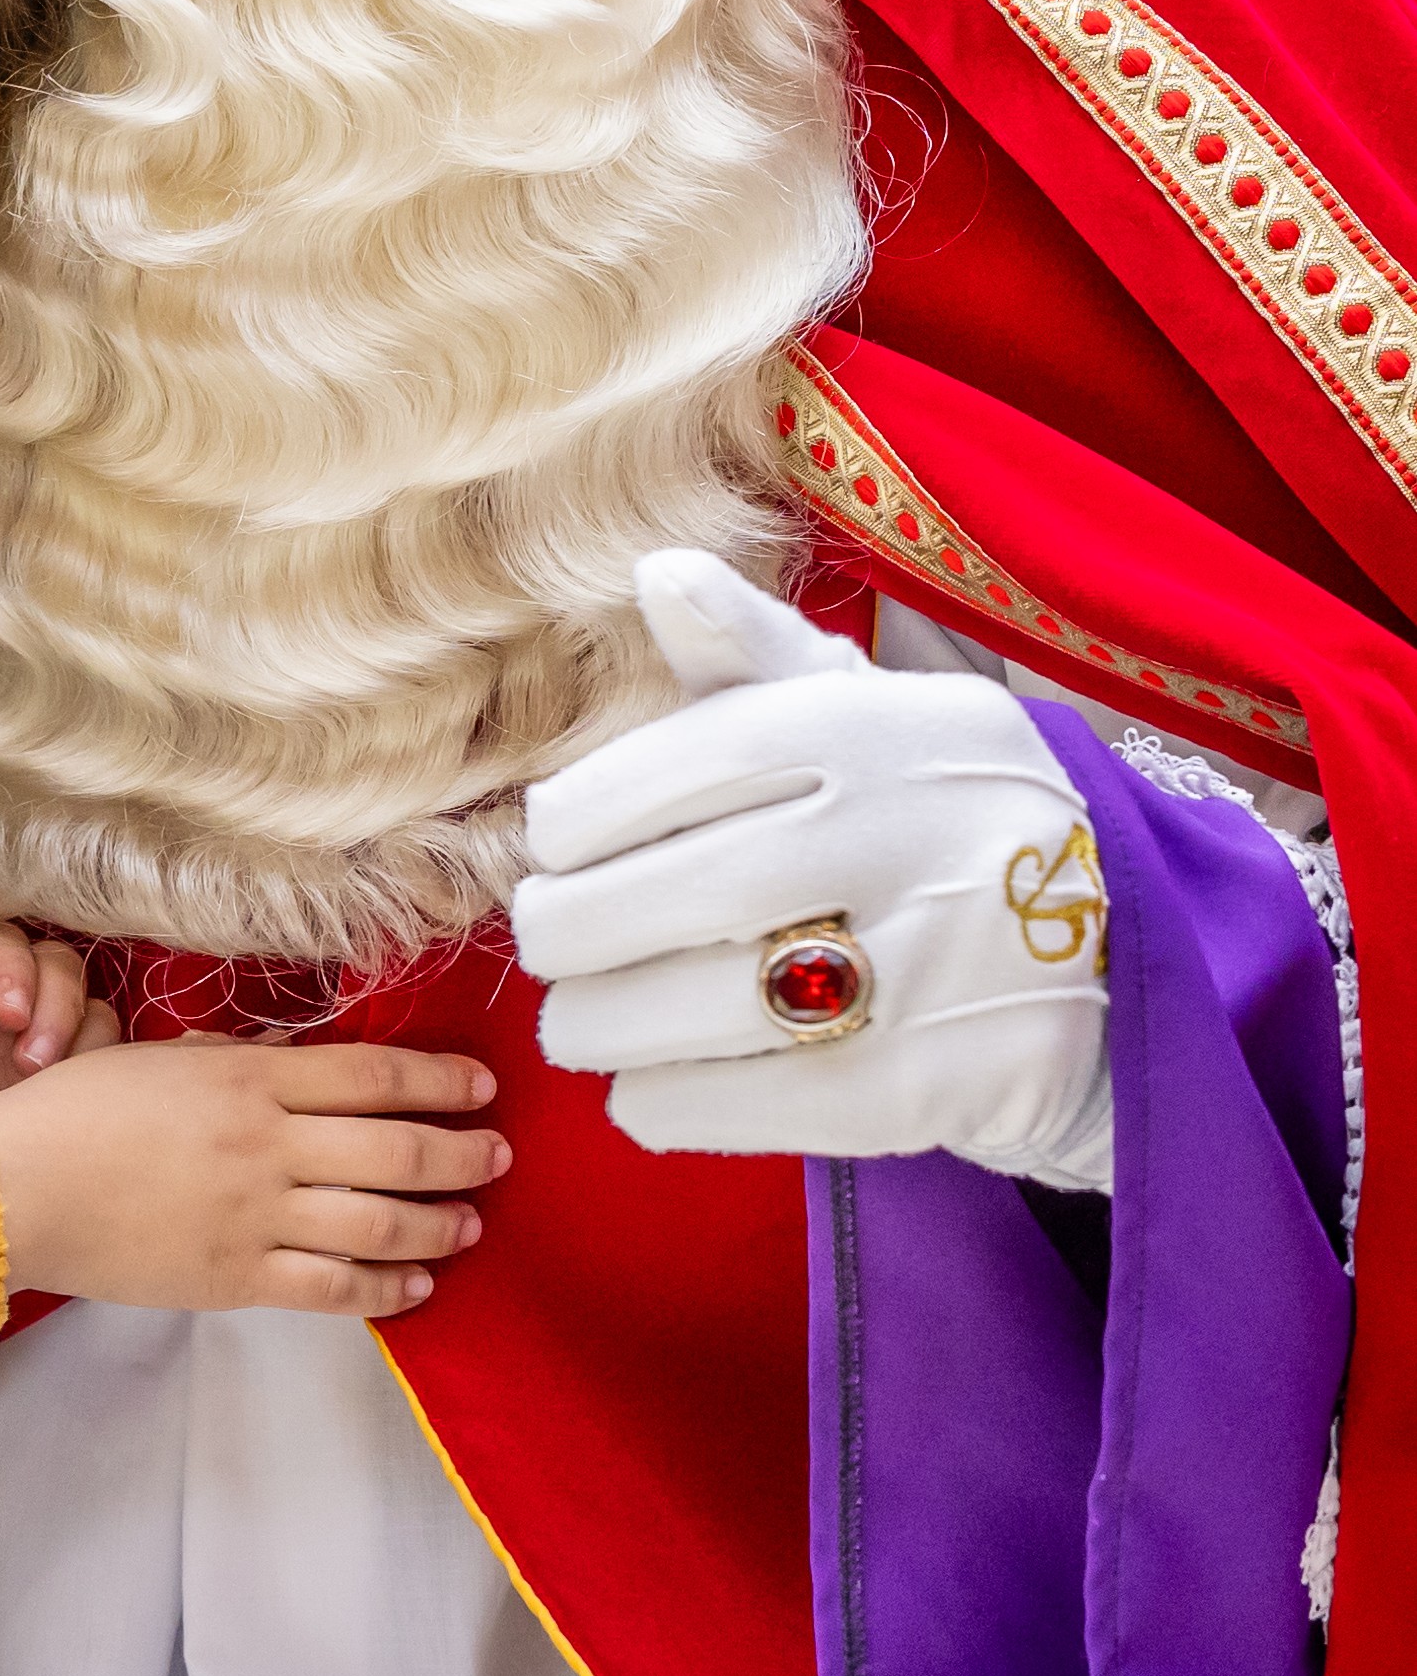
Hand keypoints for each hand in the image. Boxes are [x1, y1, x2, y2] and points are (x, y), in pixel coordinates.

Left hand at [0, 925, 116, 1102]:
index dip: (8, 967)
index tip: (7, 1015)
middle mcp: (7, 1008)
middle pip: (52, 960)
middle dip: (50, 998)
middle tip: (30, 1058)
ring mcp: (47, 1039)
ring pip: (86, 999)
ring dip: (72, 1030)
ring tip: (41, 1078)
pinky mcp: (76, 1076)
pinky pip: (108, 1045)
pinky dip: (95, 1060)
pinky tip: (67, 1098)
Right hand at [0, 1033, 505, 1316]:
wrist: (15, 1189)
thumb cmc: (74, 1110)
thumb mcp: (160, 1059)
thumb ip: (234, 1061)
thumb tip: (298, 1060)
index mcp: (247, 1079)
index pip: (371, 1073)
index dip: (437, 1077)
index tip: (479, 1083)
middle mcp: (267, 1144)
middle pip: (396, 1148)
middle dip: (461, 1151)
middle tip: (497, 1153)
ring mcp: (257, 1216)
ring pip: (379, 1221)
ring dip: (438, 1221)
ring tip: (468, 1222)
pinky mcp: (238, 1278)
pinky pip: (333, 1289)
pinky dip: (385, 1288)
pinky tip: (415, 1285)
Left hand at [511, 549, 1111, 1184]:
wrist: (1128, 967)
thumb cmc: (946, 821)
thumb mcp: (873, 715)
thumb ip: (756, 654)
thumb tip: (658, 572)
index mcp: (891, 731)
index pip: (699, 755)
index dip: (590, 807)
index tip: (550, 839)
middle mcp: (924, 836)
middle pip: (693, 888)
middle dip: (576, 925)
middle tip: (548, 938)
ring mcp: (944, 969)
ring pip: (709, 1005)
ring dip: (602, 1024)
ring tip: (578, 1021)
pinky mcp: (941, 1087)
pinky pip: (756, 1103)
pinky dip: (667, 1100)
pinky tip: (644, 1086)